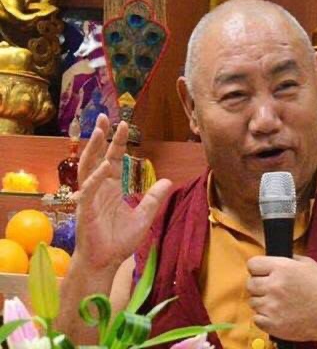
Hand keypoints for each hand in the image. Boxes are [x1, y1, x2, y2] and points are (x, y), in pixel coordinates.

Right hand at [73, 114, 172, 271]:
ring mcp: (90, 197)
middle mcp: (99, 188)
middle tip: (103, 116)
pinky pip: (89, 189)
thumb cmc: (119, 241)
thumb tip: (167, 180)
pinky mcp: (85, 209)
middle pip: (97, 156)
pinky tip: (105, 165)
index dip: (118, 142)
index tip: (124, 124)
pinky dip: (96, 177)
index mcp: (111, 188)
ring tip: (98, 130)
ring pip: (88, 167)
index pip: (114, 159)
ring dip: (92, 148)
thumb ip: (153, 198)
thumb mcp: (144, 216)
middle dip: (100, 136)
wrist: (105, 263)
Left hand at [247, 255, 316, 341]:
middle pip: (250, 283)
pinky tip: (278, 313)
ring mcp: (273, 307)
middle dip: (258, 284)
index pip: (252, 264)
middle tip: (271, 288)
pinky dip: (264, 317)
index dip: (257, 268)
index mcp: (282, 268)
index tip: (262, 271)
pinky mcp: (274, 326)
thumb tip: (270, 262)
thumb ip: (285, 260)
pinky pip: (257, 318)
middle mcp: (275, 286)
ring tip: (277, 302)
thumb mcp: (306, 263)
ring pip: (252, 301)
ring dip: (262, 301)